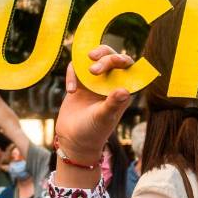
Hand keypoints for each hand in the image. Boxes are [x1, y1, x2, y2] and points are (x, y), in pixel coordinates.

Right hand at [54, 45, 132, 167]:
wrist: (73, 140)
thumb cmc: (93, 132)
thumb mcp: (103, 118)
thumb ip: (113, 104)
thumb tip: (124, 90)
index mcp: (122, 89)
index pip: (127, 67)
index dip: (123, 59)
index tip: (117, 60)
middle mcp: (109, 82)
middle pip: (110, 57)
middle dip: (104, 57)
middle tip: (93, 69)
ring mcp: (94, 81)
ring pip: (93, 58)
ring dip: (88, 60)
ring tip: (87, 72)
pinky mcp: (78, 82)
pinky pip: (76, 68)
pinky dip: (72, 74)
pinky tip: (71, 91)